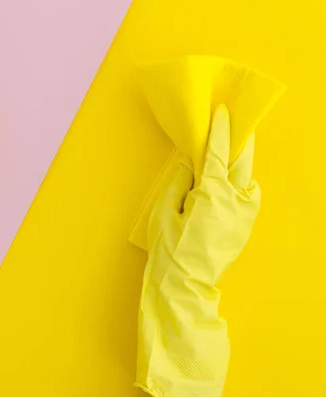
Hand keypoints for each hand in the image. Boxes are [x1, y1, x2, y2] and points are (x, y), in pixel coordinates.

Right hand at [136, 104, 259, 396]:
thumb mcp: (164, 212)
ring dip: (240, 165)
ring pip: (248, 180)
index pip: (218, 153)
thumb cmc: (168, 249)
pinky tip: (226, 186)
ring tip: (227, 156)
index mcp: (212, 195)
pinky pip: (248, 198)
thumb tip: (189, 160)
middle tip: (237, 123)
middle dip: (240, 140)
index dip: (220, 130)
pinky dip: (240, 186)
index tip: (223, 111)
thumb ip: (179, 181)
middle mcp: (235, 202)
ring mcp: (244, 217)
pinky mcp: (244, 228)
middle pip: (243, 162)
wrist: (183, 286)